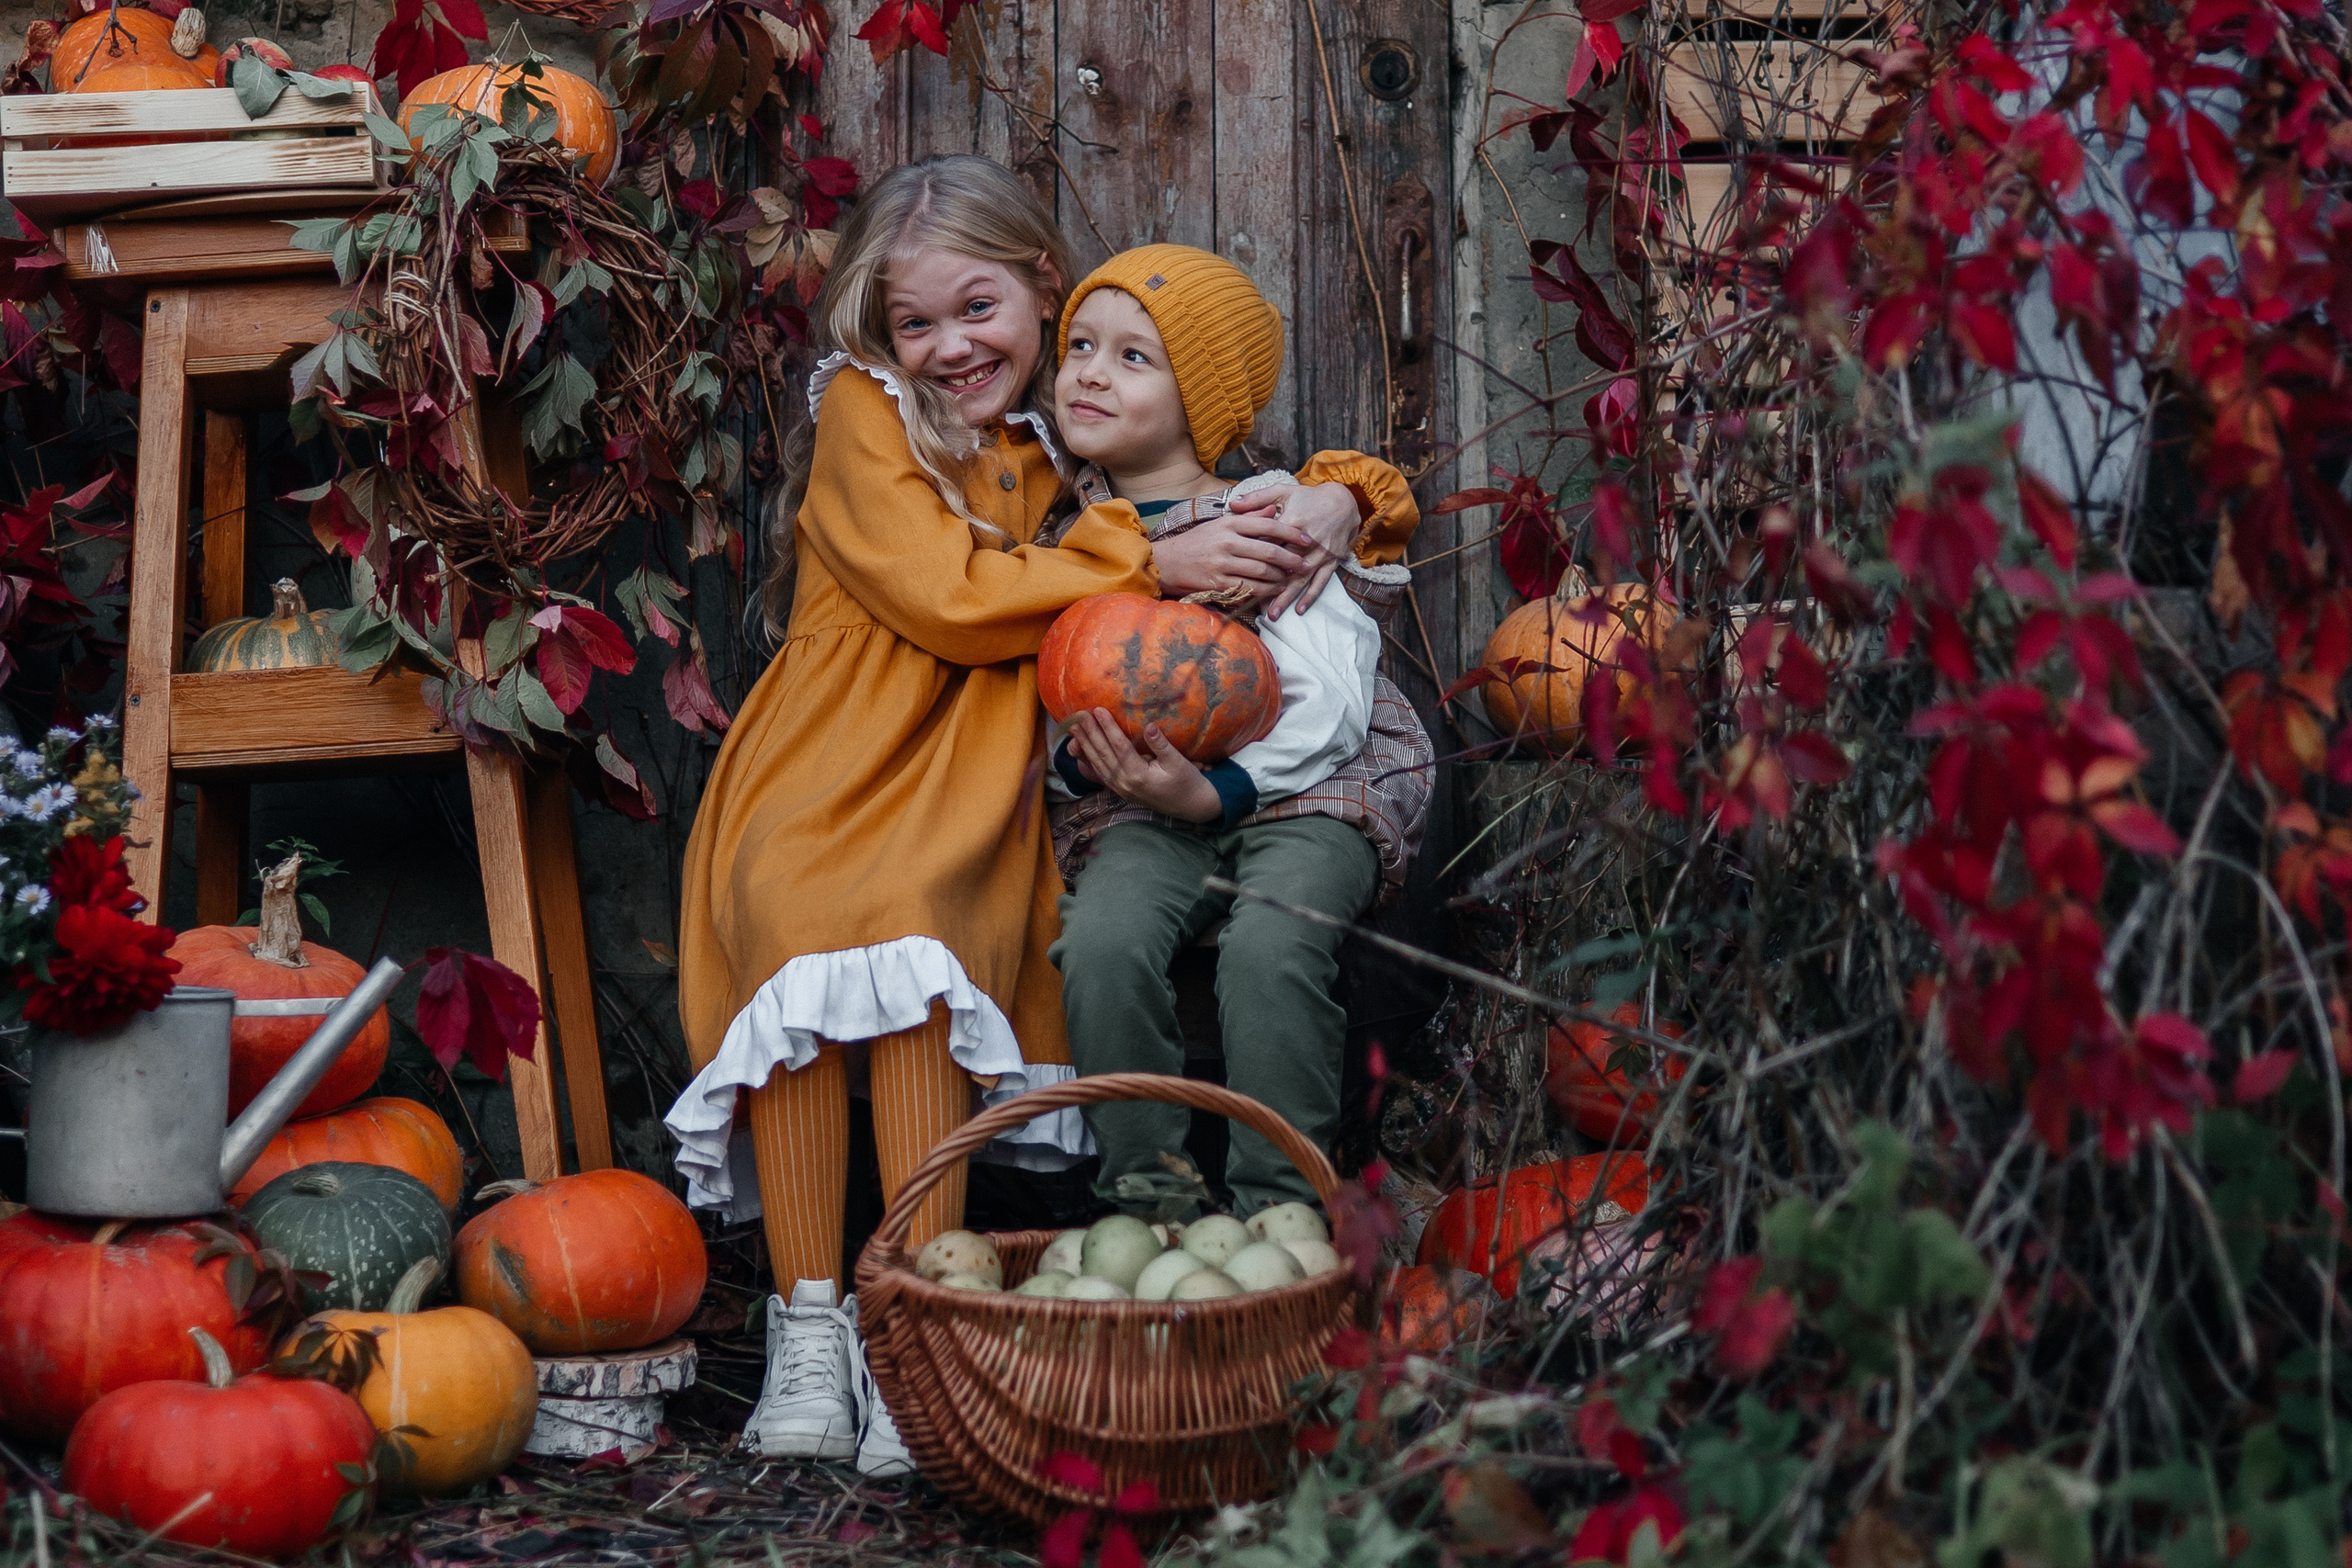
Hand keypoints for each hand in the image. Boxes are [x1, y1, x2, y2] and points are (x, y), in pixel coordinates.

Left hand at [1067, 709, 1222, 822]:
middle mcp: (1125, 783)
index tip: (1098, 710)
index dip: (1108, 727)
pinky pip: (1100, 772)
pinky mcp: (1120, 790)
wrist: (1191, 806)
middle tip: (1078, 714)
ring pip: (1098, 764)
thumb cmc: (1187, 782)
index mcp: (1139, 775)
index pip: (1119, 746)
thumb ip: (1161, 744)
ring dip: (1085, 744)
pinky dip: (1089, 758)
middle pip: (1103, 754)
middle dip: (1089, 733)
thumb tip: (1149, 726)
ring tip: (1074, 727)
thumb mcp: (1178, 761)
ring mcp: (1121, 788)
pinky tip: (1082, 747)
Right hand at [1151, 513, 1311, 600]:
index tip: (1307, 539)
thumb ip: (1249, 517)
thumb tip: (1274, 511)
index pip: (1269, 526)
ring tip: (1292, 579)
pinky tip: (1275, 591)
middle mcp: (1227, 543)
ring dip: (1281, 578)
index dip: (1292, 533)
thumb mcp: (1220, 523)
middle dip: (1292, 560)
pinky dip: (1266, 591)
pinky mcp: (1218, 584)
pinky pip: (1249, 589)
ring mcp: (1222, 564)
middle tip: (1306, 564)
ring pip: (1262, 573)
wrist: (1166, 562)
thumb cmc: (1196, 542)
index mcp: (1230, 524)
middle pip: (1269, 552)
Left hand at [1229, 481, 1356, 617]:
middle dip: (1270, 585)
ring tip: (1274, 613)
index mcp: (1294, 520)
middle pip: (1285, 565)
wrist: (1343, 501)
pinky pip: (1322, 580)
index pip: (1270, 542)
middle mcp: (1309, 539)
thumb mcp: (1283, 491)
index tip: (1239, 572)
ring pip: (1302, 577)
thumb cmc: (1308, 497)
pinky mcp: (1333, 559)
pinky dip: (1311, 595)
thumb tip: (1232, 505)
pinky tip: (1300, 609)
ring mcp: (1322, 551)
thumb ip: (1257, 498)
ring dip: (1288, 596)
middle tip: (1252, 604)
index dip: (1255, 557)